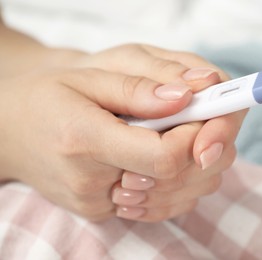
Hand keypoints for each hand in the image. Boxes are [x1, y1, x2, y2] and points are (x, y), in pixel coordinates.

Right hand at [0, 44, 246, 221]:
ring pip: (179, 197)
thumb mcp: (88, 77)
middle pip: (179, 180)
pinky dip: (178, 181)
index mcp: (85, 141)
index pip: (166, 157)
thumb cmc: (48, 98)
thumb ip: (139, 88)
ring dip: (195, 164)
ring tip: (180, 134)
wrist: (12, 132)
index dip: (198, 135)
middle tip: (200, 119)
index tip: (204, 110)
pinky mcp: (104, 212)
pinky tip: (167, 157)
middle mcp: (92, 183)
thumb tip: (190, 94)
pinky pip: (161, 205)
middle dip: (205, 147)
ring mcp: (99, 204)